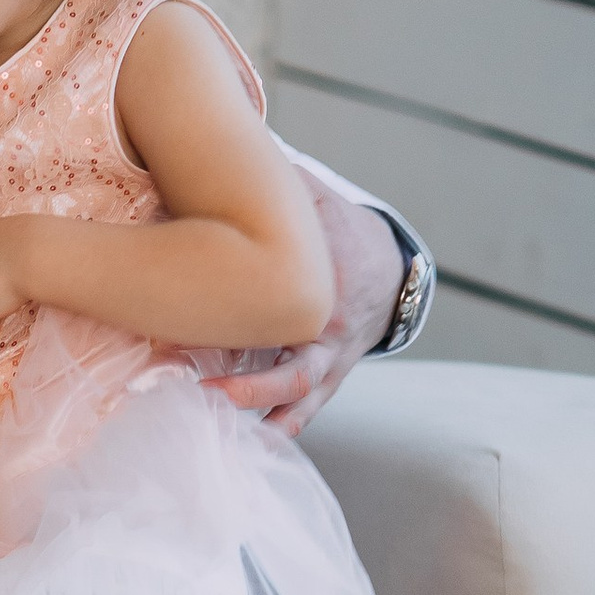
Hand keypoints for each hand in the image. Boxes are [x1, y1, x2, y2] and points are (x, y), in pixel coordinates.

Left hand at [204, 186, 403, 435]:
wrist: (392, 271)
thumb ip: (282, 184)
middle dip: (254, 386)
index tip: (203, 324)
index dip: (251, 316)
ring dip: (264, 416)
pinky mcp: (329, 380)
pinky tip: (251, 451)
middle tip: (207, 392)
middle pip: (296, 370)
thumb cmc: (339, 233)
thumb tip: (235, 144)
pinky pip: (306, 411)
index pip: (289, 305)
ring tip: (224, 435)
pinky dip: (282, 428)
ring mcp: (332, 362)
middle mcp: (329, 335)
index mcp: (324, 291)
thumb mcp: (317, 202)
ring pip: (300, 399)